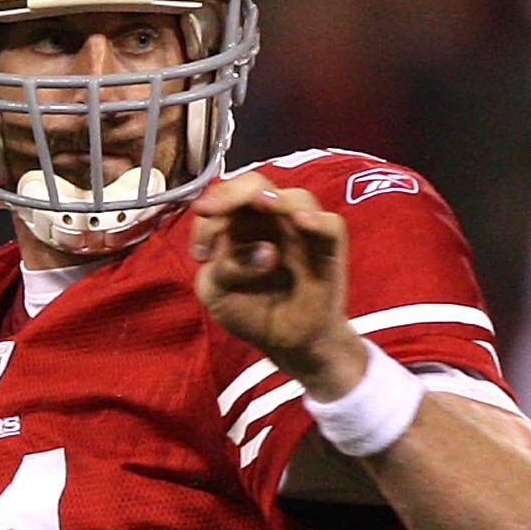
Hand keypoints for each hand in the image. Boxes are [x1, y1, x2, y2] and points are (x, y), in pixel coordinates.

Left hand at [189, 175, 364, 396]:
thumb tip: (258, 249)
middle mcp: (272, 221)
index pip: (223, 201)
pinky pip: (330, 225)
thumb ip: (220, 266)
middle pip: (256, 185)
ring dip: (275, 201)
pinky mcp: (328, 248)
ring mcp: (302, 232)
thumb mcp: (218, 293)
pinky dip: (317, 220)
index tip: (200, 253)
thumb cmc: (253, 313)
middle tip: (214, 210)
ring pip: (295, 198)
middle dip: (233, 193)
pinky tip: (300, 222)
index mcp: (241, 226)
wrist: (289, 345)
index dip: (208, 217)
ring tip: (262, 205)